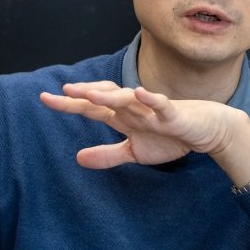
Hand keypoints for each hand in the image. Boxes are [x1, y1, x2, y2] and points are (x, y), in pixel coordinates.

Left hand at [40, 81, 249, 182]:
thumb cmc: (170, 137)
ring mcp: (152, 110)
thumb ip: (107, 155)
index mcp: (122, 117)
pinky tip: (138, 93)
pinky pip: (160, 105)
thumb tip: (78, 158)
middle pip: (104, 99)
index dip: (69, 104)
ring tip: (88, 94)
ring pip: (128, 100)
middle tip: (61, 91)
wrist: (206, 132)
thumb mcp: (134, 152)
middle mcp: (133, 109)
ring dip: (109, 96)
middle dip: (83, 95)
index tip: (44, 98)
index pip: (90, 109)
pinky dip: (150, 99)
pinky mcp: (173, 115)